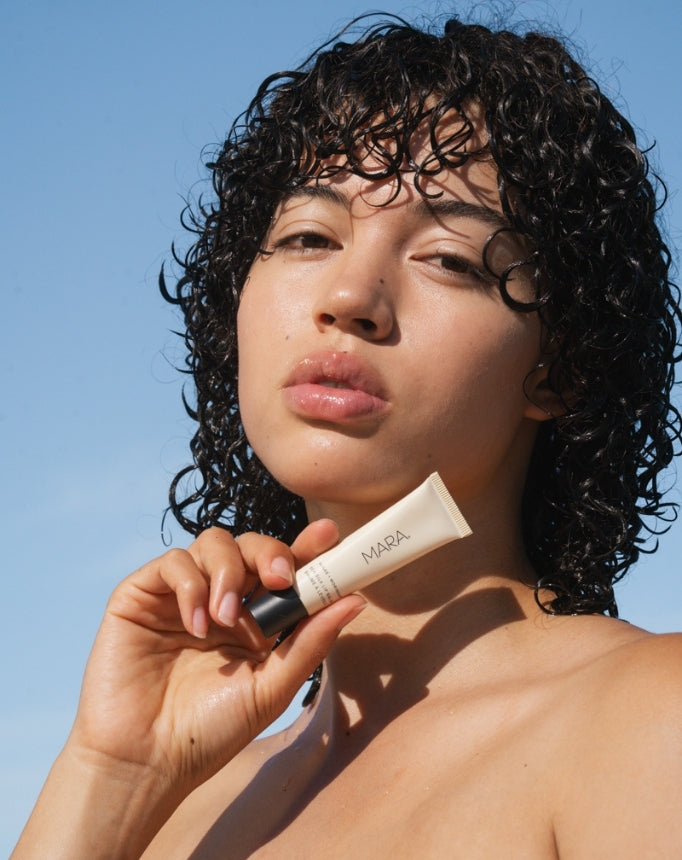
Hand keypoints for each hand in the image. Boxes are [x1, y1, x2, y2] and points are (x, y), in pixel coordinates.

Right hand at [68, 520, 364, 798]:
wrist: (148, 760)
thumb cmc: (211, 731)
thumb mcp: (272, 687)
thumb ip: (310, 642)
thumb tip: (357, 600)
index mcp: (256, 618)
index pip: (284, 570)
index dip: (307, 547)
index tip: (330, 535)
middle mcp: (221, 598)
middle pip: (251, 545)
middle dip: (271, 552)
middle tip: (281, 578)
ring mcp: (181, 594)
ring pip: (214, 542)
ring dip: (230, 572)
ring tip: (227, 619)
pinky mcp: (142, 594)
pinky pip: (173, 563)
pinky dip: (191, 585)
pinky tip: (197, 624)